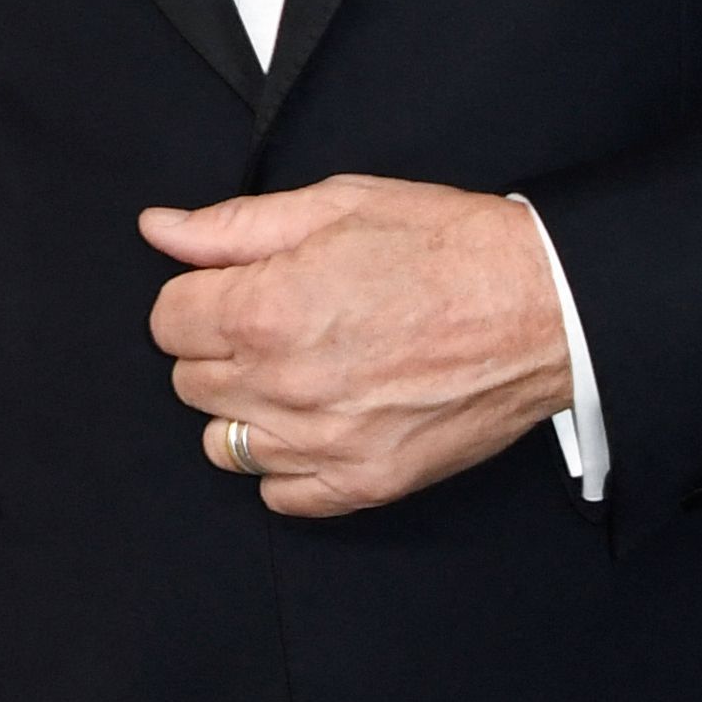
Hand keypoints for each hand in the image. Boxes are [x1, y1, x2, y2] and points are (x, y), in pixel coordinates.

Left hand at [142, 175, 572, 516]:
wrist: (541, 305)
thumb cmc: (444, 246)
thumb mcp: (334, 205)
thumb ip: (233, 226)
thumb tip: (159, 229)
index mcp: (268, 309)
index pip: (167, 323)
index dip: (198, 297)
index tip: (234, 288)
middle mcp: (285, 384)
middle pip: (189, 381)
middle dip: (219, 347)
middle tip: (276, 321)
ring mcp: (325, 444)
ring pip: (224, 442)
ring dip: (246, 406)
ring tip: (297, 371)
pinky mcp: (365, 483)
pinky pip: (280, 495)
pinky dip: (287, 463)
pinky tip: (319, 420)